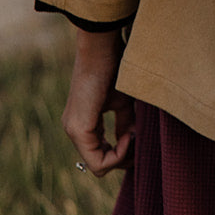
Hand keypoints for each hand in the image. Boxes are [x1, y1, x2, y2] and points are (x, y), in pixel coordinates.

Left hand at [62, 28, 135, 176]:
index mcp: (84, 123)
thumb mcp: (122, 103)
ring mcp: (74, 131)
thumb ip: (125, 124)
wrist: (101, 48)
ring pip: (98, 166)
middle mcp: (74, 130)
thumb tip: (134, 142)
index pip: (101, 154)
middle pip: (100, 164)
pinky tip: (128, 136)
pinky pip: (97, 161)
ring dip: (122, 156)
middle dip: (124, 158)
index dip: (123, 153)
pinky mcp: (78, 130)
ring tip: (135, 137)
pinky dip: (118, 154)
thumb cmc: (113, 69)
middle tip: (140, 142)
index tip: (138, 137)